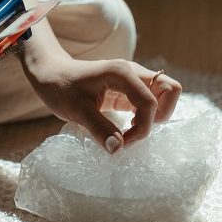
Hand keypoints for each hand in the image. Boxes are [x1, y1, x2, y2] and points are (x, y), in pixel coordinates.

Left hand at [25, 58, 181, 152]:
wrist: (50, 74)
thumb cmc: (60, 87)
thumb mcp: (77, 110)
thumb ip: (99, 128)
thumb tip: (118, 149)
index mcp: (122, 73)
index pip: (150, 102)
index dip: (142, 127)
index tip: (122, 142)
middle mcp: (133, 73)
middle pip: (170, 89)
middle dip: (161, 115)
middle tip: (136, 131)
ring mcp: (133, 80)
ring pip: (164, 95)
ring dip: (155, 116)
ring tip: (131, 130)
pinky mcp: (129, 89)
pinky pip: (150, 101)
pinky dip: (146, 116)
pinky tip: (128, 127)